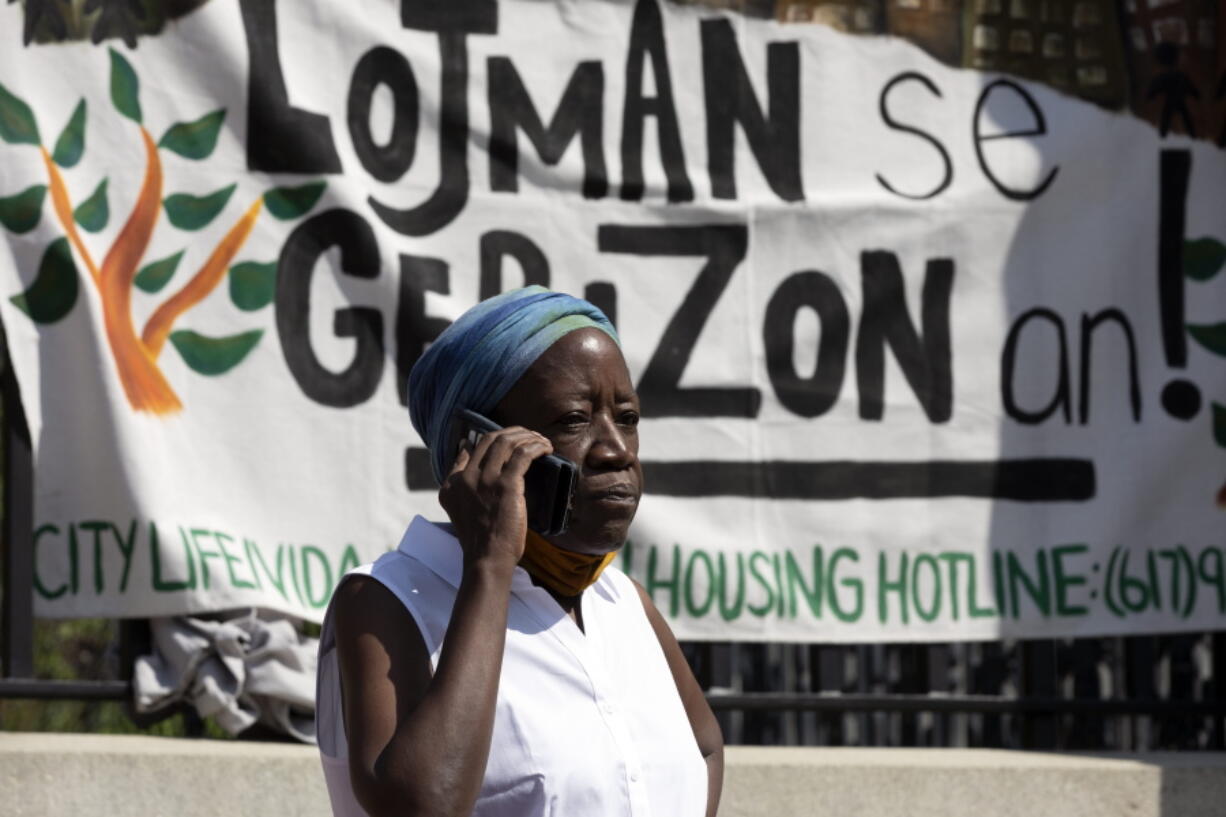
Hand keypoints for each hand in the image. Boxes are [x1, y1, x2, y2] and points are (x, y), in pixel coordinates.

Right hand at [438, 427, 553, 572]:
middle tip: (530, 436)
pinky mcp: (507, 485)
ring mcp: (486, 479)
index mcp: (454, 482)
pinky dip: (536, 446)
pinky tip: (546, 448)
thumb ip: (456, 478)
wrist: (487, 558)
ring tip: (541, 441)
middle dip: (514, 432)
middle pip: (492, 439)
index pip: (474, 447)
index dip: (494, 437)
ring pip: (508, 442)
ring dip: (528, 436)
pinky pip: (523, 454)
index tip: (510, 438)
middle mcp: (467, 476)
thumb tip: (464, 448)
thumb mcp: (455, 505)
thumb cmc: (478, 538)